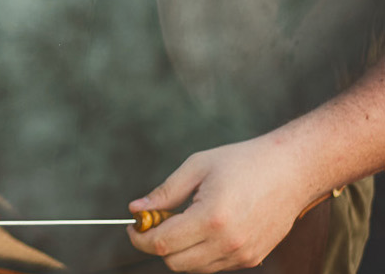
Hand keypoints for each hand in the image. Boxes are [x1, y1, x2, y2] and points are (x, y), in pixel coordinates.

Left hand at [127, 135, 316, 271]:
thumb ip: (165, 192)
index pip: (161, 243)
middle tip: (155, 221)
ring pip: (194, 268)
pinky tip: (203, 229)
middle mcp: (228, 243)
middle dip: (156, 245)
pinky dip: (200, 254)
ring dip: (179, 250)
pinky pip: (215, 266)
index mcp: (210, 218)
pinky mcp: (253, 258)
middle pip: (175, 262)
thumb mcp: (196, 167)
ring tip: (182, 221)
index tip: (133, 226)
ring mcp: (243, 254)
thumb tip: (137, 208)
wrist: (291, 172)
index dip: (139, 237)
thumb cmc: (243, 163)